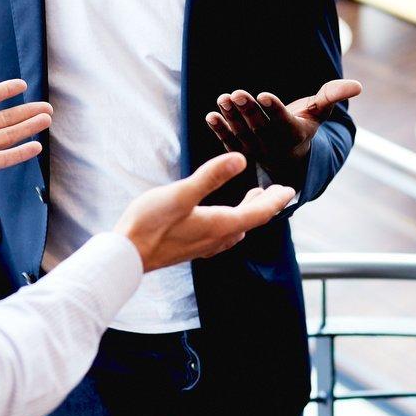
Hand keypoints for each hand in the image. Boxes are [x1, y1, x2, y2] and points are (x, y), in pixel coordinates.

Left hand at [0, 41, 51, 190]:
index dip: (4, 91)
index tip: (22, 84)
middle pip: (4, 118)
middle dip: (26, 113)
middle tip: (47, 108)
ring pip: (7, 136)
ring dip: (27, 127)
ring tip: (47, 119)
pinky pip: (1, 158)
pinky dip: (19, 153)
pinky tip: (36, 146)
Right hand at [115, 153, 296, 272]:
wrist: (125, 256)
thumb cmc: (149, 224)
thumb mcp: (181, 194)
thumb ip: (211, 176)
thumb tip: (240, 159)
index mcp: (219, 225)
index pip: (258, 213)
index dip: (276, 201)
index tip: (290, 190)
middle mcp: (216, 239)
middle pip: (249, 222)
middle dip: (265, 206)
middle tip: (276, 192)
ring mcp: (203, 246)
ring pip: (235, 229)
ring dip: (247, 214)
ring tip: (251, 199)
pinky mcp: (190, 248)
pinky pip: (221, 236)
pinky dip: (231, 222)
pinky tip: (220, 220)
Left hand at [205, 79, 362, 183]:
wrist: (288, 155)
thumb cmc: (304, 124)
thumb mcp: (319, 111)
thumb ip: (333, 96)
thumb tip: (358, 86)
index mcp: (294, 134)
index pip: (283, 121)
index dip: (273, 108)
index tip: (263, 94)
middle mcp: (275, 146)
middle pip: (260, 127)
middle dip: (248, 110)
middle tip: (237, 92)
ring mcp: (256, 151)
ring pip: (242, 133)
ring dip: (231, 117)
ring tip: (223, 99)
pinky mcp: (240, 152)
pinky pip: (228, 142)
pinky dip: (219, 130)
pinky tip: (211, 116)